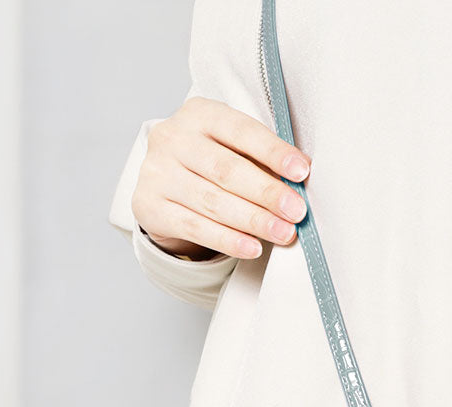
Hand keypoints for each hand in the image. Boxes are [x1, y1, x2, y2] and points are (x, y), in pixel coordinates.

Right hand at [131, 96, 310, 260]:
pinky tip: (252, 248)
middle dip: (266, 193)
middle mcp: (173, 138)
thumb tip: (300, 179)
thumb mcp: (234, 149)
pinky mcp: (150, 206)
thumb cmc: (211, 164)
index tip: (301, 171)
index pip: (241, 130)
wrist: (165, 187)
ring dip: (253, 221)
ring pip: (212, 201)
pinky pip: (195, 227)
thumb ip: (262, 159)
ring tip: (284, 233)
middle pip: (226, 169)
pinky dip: (228, 240)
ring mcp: (157, 172)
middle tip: (296, 211)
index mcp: (199, 114)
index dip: (273, 152)